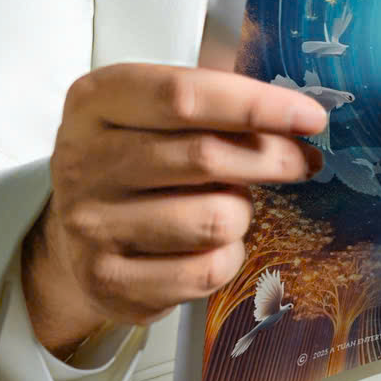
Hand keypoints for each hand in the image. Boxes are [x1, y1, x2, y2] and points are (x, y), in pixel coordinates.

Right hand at [22, 64, 328, 358]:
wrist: (71, 238)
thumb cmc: (131, 162)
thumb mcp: (148, 110)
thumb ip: (211, 97)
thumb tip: (293, 107)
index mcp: (95, 102)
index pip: (184, 96)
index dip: (256, 104)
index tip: (310, 116)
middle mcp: (84, 162)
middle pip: (205, 157)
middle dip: (272, 158)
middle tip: (302, 160)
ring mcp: (91, 227)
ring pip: (216, 219)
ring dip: (242, 212)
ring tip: (227, 205)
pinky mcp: (110, 283)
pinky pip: (206, 271)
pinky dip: (228, 257)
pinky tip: (212, 245)